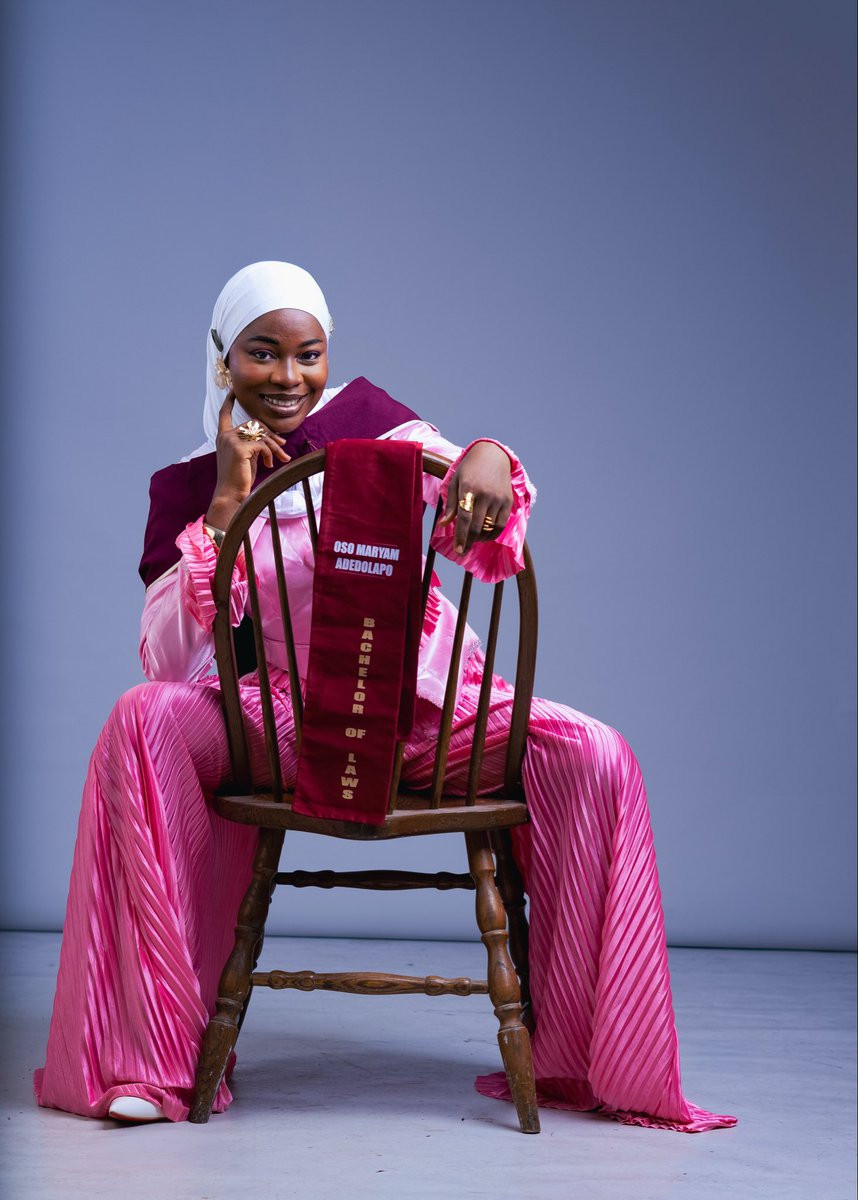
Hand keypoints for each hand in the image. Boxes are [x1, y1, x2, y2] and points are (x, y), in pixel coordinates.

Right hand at [205, 394, 290, 528]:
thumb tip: (276, 438)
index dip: (229, 401)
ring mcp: (231, 441)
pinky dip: (270, 454)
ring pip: (261, 434)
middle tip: (283, 445)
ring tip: (282, 457)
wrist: (231, 494)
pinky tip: (269, 464)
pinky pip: (263, 445)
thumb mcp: (247, 457)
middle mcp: (225, 436)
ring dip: (275, 446)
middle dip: (271, 434)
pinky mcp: (240, 448)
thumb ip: (255, 443)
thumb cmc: (239, 478)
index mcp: (223, 437)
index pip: (224, 414)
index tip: (232, 391)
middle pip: (254, 424)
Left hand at [439, 441, 512, 554]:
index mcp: (468, 488)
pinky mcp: (508, 501)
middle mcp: (485, 494)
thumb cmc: (469, 469)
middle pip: (476, 526)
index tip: (458, 550)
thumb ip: (451, 504)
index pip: (464, 517)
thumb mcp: (455, 482)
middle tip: (463, 551)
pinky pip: (501, 525)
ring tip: (472, 539)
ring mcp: (498, 498)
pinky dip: (493, 534)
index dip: (460, 536)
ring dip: (479, 538)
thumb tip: (443, 525)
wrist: (493, 455)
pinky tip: (485, 535)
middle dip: (469, 542)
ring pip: (489, 528)